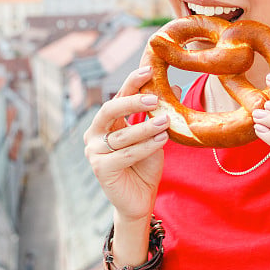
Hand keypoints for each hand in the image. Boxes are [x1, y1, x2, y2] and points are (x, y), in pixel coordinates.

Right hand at [83, 66, 170, 221]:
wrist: (140, 200)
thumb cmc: (145, 166)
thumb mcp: (154, 135)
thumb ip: (157, 114)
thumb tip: (175, 86)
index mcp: (104, 123)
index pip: (117, 97)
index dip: (131, 83)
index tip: (148, 69)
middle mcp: (94, 134)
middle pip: (110, 110)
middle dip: (132, 102)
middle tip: (155, 98)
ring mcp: (94, 152)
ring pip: (122, 135)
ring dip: (146, 127)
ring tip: (166, 120)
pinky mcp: (100, 169)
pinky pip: (126, 154)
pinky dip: (146, 146)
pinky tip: (162, 140)